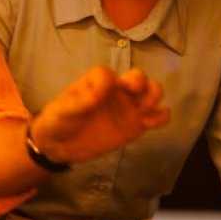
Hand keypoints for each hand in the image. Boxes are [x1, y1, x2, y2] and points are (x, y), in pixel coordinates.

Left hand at [30, 67, 168, 164]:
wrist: (60, 145)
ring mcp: (128, 107)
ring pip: (153, 91)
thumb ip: (82, 100)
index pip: (108, 74)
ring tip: (143, 111)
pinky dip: (161, 117)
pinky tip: (149, 123)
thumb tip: (103, 89)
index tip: (101, 97)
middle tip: (135, 98)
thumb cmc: (59, 121)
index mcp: (97, 82)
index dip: (109, 82)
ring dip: (154, 96)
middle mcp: (116, 90)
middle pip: (138, 76)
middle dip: (141, 83)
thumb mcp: (64, 110)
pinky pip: (158, 116)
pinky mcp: (136, 125)